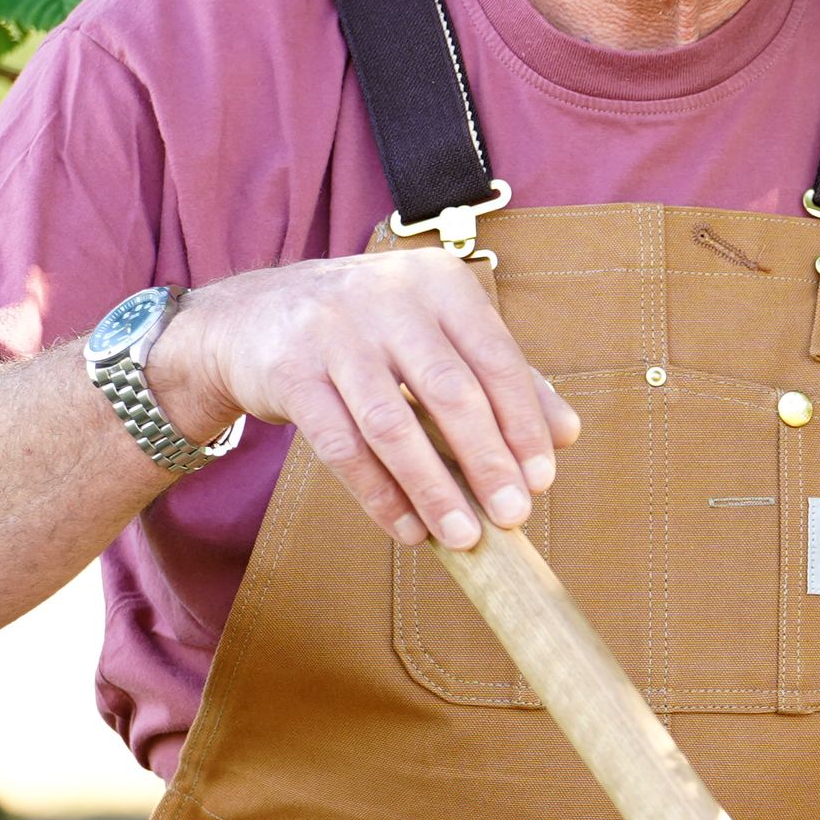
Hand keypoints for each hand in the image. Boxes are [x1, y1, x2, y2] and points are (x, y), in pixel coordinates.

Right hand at [145, 251, 580, 548]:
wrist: (251, 318)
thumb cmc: (367, 332)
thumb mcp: (435, 336)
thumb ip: (500, 377)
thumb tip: (567, 434)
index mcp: (438, 282)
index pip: (496, 358)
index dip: (523, 423)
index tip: (542, 480)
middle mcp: (388, 297)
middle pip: (451, 391)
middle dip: (487, 461)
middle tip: (513, 516)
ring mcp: (333, 332)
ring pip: (394, 425)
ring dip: (433, 489)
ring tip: (463, 537)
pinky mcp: (290, 371)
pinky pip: (341, 446)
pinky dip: (378, 493)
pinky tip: (406, 527)